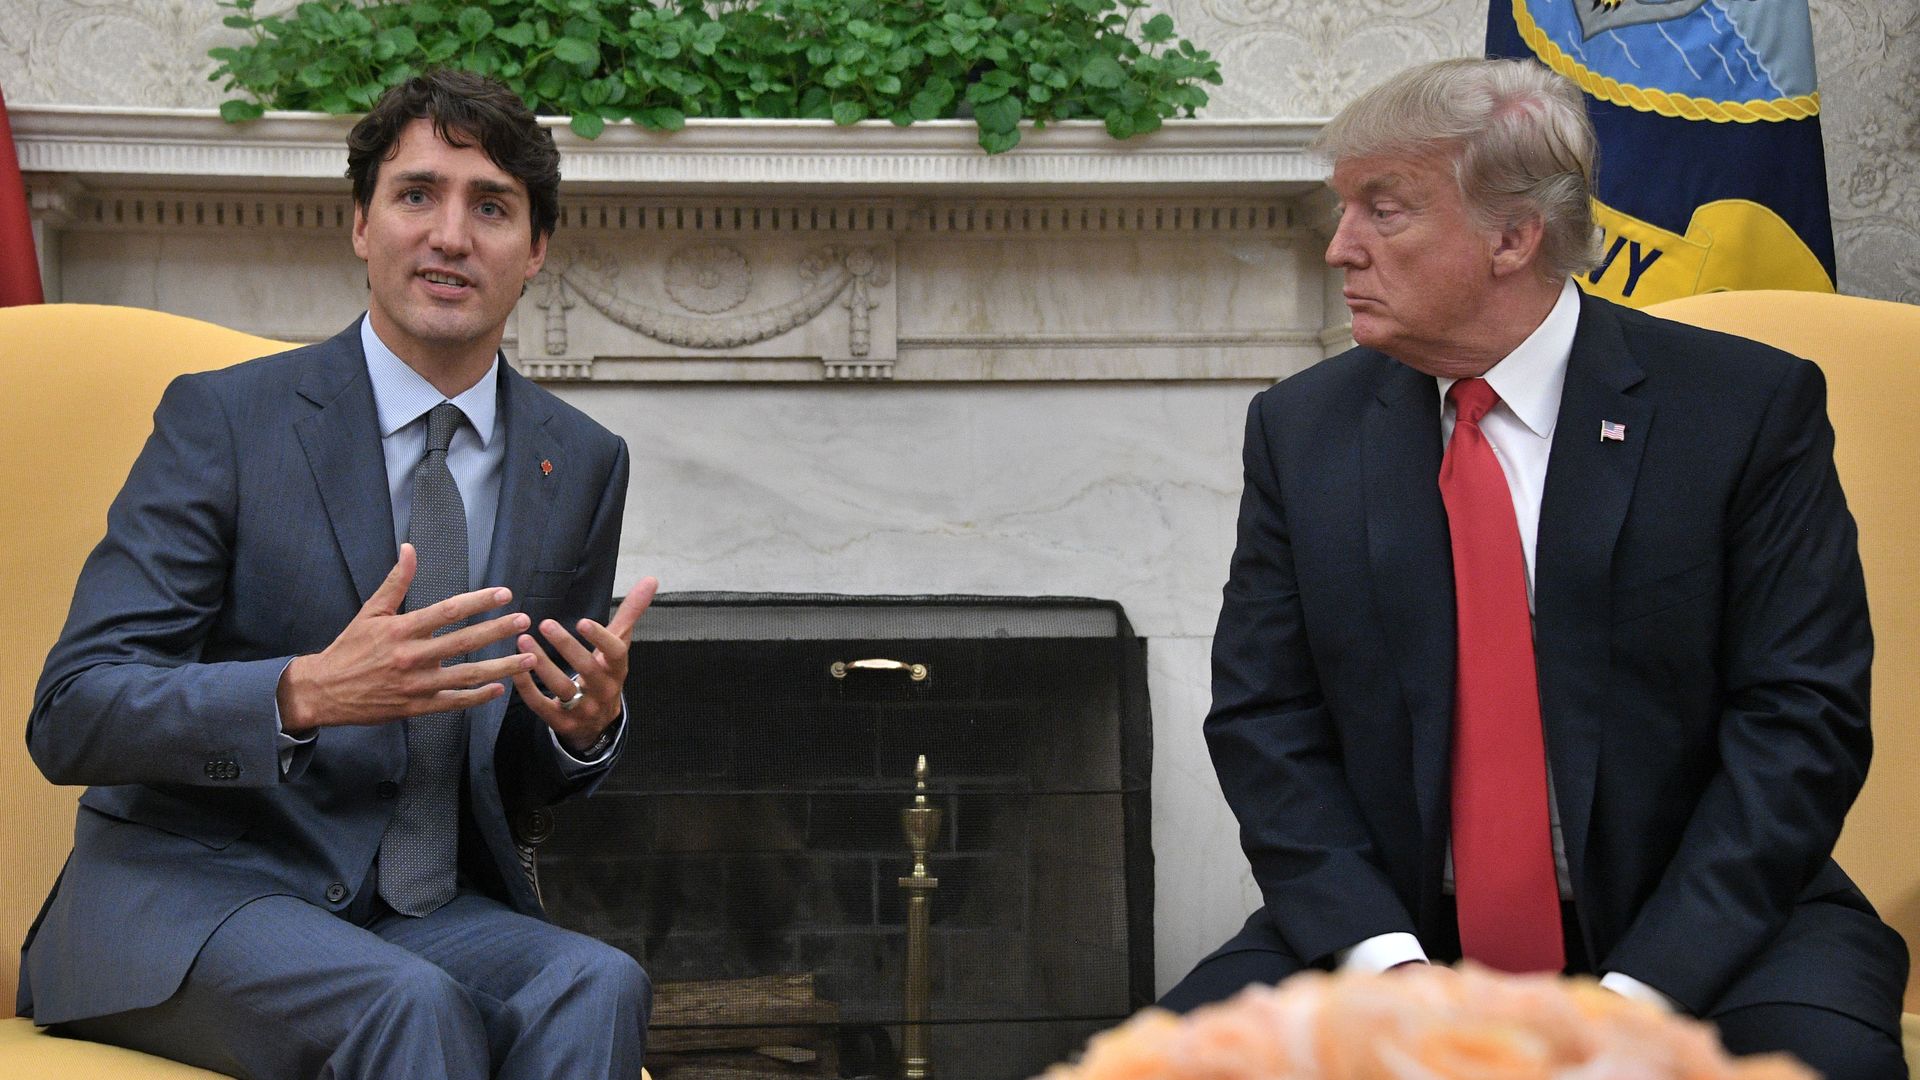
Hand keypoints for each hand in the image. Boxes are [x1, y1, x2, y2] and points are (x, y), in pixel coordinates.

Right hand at [277, 544, 535, 732]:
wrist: (324, 691)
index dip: (479, 601)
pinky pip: (453, 702)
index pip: (448, 611)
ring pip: (466, 675)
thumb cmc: (350, 648)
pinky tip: (499, 689)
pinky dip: (477, 697)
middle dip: (497, 630)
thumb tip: (410, 549)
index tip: (504, 594)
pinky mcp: (416, 707)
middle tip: (524, 621)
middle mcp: (411, 657)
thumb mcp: (370, 612)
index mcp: (401, 630)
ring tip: (528, 658)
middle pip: (463, 642)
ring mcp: (416, 684)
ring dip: (501, 667)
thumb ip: (396, 582)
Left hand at [514, 576, 657, 753]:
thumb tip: (651, 579)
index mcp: (617, 669)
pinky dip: (527, 688)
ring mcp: (583, 709)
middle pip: (587, 669)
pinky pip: (542, 706)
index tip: (582, 621)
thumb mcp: (619, 646)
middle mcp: (603, 690)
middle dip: (566, 647)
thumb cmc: (606, 673)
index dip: (600, 639)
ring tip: (523, 640)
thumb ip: (630, 613)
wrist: (599, 723)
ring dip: (541, 665)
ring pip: (562, 688)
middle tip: (545, 623)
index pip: (615, 653)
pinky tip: (515, 668)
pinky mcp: (561, 722)